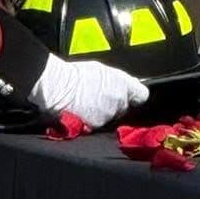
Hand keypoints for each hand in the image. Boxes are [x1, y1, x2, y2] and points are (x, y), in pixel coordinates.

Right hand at [31, 54, 148, 129]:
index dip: (136, 95)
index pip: (142, 95)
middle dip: (117, 104)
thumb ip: (120, 80)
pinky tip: (83, 111)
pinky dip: (94, 120)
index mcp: (123, 86)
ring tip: (89, 102)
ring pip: (112, 117)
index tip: (133, 95)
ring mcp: (107, 117)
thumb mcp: (102, 70)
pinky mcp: (96, 128)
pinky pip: (99, 125)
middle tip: (102, 95)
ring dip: (105, 112)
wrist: (57, 87)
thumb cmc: (75, 74)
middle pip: (125, 107)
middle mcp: (118, 103)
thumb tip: (128, 84)